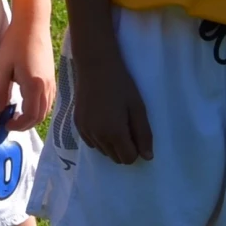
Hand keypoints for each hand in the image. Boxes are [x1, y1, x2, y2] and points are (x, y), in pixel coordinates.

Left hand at [0, 14, 55, 132]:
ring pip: (46, 109)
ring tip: (17, 114)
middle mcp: (46, 86)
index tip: (6, 124)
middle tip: (10, 122)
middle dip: (25, 124)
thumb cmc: (16, 42)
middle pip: (40, 116)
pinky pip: (49, 99)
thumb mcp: (2, 66)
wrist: (33, 23)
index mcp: (34, 85)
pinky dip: (39, 107)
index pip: (30, 116)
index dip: (18, 125)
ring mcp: (51, 81)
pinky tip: (27, 102)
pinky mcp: (52, 76)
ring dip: (33, 116)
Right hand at [69, 37, 152, 163]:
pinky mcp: (78, 125)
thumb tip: (148, 157)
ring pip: (103, 151)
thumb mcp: (138, 107)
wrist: (95, 67)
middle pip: (115, 158)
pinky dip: (100, 138)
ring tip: (115, 122)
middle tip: (128, 127)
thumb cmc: (121, 85)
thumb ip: (143, 134)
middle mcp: (97, 136)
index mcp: (114, 133)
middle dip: (125, 149)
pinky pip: (92, 143)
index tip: (137, 134)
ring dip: (112, 144)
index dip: (136, 150)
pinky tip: (103, 121)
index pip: (128, 158)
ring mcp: (85, 131)